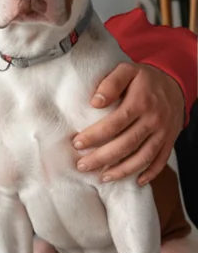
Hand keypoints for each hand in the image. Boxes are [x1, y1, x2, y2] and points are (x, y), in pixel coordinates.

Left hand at [73, 62, 184, 185]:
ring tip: (102, 177)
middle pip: (126, 144)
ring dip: (122, 170)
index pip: (114, 123)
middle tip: (82, 165)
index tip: (77, 143)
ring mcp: (163, 133)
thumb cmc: (144, 78)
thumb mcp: (127, 70)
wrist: (176, 84)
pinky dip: (149, 173)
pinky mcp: (169, 141)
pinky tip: (135, 181)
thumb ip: (111, 83)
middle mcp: (153, 120)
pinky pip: (160, 160)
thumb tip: (95, 102)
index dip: (95, 136)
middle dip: (102, 158)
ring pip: (143, 157)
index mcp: (140, 102)